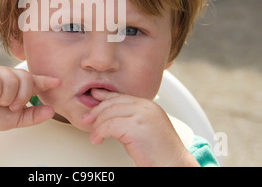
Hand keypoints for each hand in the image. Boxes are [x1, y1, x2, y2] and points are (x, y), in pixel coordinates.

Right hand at [0, 65, 60, 132]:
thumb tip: (51, 111)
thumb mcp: (15, 119)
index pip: (35, 80)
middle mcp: (8, 75)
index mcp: (18, 84)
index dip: (46, 81)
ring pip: (10, 80)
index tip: (57, 82)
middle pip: (25, 79)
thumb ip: (33, 116)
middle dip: (21, 97)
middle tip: (11, 106)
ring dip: (4, 98)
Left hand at [82, 89, 198, 166]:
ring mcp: (142, 115)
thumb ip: (128, 120)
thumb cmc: (159, 154)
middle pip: (114, 102)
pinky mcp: (136, 127)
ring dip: (97, 125)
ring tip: (94, 136)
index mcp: (149, 106)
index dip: (106, 97)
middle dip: (97, 111)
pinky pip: (109, 125)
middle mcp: (146, 107)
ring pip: (109, 113)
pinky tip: (98, 139)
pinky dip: (99, 132)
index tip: (95, 96)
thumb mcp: (142, 130)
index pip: (122, 96)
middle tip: (87, 120)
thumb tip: (108, 120)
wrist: (173, 165)